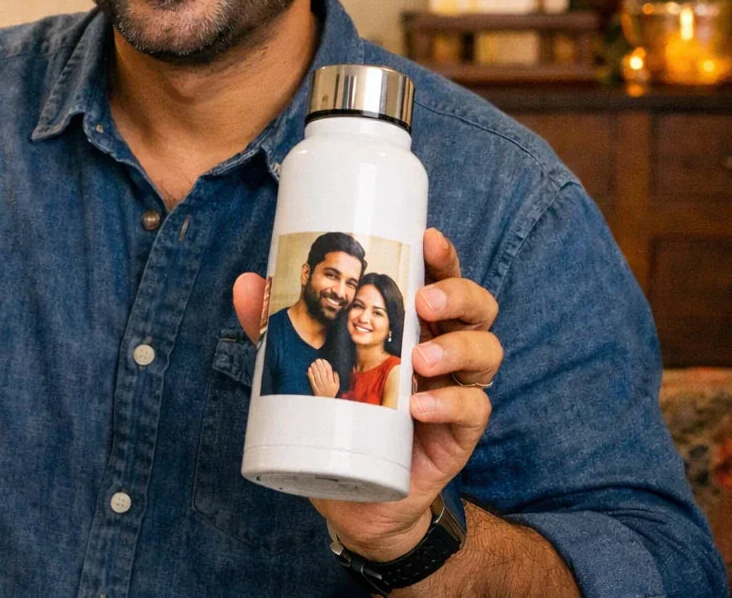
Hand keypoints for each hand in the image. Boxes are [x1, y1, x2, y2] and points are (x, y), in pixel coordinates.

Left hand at [231, 229, 501, 561]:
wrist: (355, 493)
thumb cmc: (339, 412)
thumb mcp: (305, 361)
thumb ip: (273, 325)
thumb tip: (245, 283)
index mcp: (416, 320)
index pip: (441, 277)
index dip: (444, 255)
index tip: (428, 238)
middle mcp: (445, 347)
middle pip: (478, 307)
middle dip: (458, 294)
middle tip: (422, 301)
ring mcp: (457, 388)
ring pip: (486, 352)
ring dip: (457, 347)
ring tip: (420, 357)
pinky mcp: (460, 432)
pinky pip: (474, 409)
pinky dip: (450, 402)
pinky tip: (421, 405)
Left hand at [308, 358, 339, 397]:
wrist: (325, 400)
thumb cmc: (331, 392)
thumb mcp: (337, 386)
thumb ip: (336, 378)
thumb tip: (333, 371)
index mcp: (331, 381)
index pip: (328, 371)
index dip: (326, 364)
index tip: (323, 360)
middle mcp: (325, 382)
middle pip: (322, 371)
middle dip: (319, 364)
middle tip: (317, 359)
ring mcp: (319, 384)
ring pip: (316, 374)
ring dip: (314, 368)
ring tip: (313, 363)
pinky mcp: (314, 386)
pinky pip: (312, 379)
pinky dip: (310, 374)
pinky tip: (309, 369)